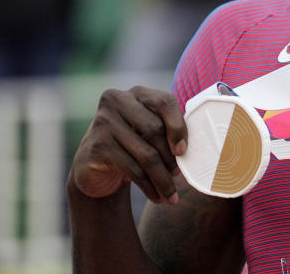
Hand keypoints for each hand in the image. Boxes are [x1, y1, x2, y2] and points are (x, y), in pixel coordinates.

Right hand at [71, 86, 186, 204]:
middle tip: (178, 174)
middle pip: (155, 130)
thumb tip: (194, 148)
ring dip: (163, 179)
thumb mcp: (150, 133)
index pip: (164, 102)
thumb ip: (169, 130)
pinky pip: (132, 169)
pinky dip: (149, 187)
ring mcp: (103, 122)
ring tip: (171, 194)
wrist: (96, 169)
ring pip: (146, 154)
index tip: (184, 151)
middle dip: (171, 157)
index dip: (178, 127)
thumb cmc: (133, 146)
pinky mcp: (96, 147)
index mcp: (137, 93)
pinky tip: (157, 197)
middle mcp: (117, 101)